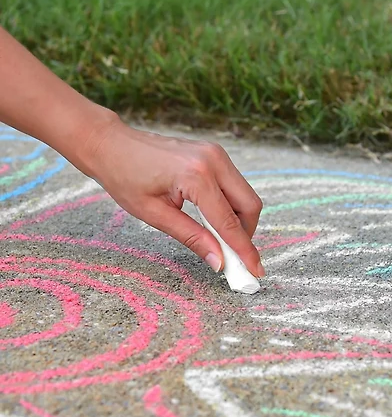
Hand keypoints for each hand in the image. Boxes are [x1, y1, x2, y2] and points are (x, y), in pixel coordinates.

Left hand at [83, 116, 263, 276]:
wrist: (112, 144)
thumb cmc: (125, 177)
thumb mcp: (154, 215)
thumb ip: (191, 237)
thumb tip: (218, 262)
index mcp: (196, 176)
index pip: (229, 222)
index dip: (244, 250)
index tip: (255, 271)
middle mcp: (213, 161)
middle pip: (250, 205)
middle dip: (246, 234)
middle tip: (233, 256)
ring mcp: (216, 154)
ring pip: (245, 195)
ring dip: (239, 220)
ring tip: (218, 238)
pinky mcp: (215, 154)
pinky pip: (234, 185)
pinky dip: (230, 206)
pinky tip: (212, 219)